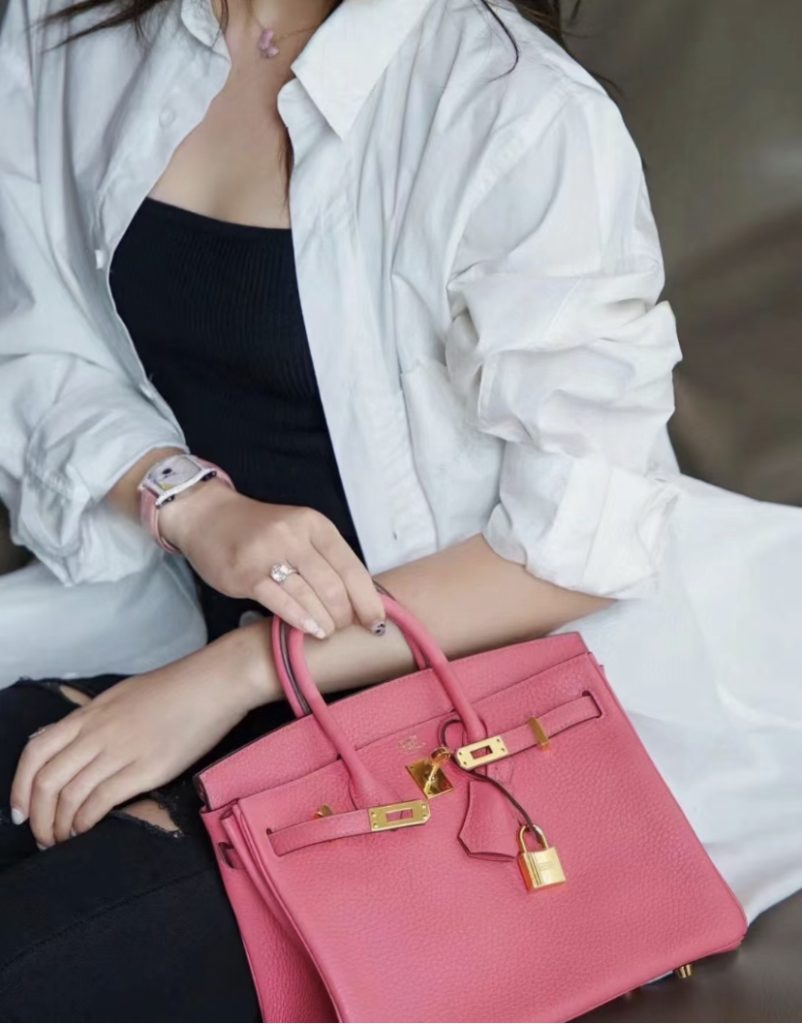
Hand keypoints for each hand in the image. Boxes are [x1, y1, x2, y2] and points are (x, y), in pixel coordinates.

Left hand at [10, 624, 275, 847]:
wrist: (215, 682)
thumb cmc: (175, 688)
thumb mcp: (122, 697)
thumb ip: (96, 721)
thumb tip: (74, 746)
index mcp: (90, 713)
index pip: (36, 751)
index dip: (19, 786)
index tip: (21, 811)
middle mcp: (98, 732)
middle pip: (47, 780)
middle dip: (38, 817)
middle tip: (43, 836)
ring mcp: (121, 750)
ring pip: (70, 796)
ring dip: (60, 826)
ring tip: (64, 840)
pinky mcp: (146, 768)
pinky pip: (101, 801)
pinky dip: (86, 822)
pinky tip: (88, 830)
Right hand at [159, 482, 385, 638]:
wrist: (208, 517)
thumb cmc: (261, 531)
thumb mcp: (299, 532)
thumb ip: (326, 558)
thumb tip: (360, 599)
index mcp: (315, 524)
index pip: (353, 567)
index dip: (368, 599)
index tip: (377, 622)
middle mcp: (295, 535)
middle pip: (335, 585)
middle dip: (346, 615)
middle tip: (346, 629)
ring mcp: (269, 553)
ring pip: (311, 596)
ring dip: (326, 622)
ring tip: (328, 632)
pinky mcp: (246, 573)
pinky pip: (282, 602)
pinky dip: (301, 620)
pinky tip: (310, 630)